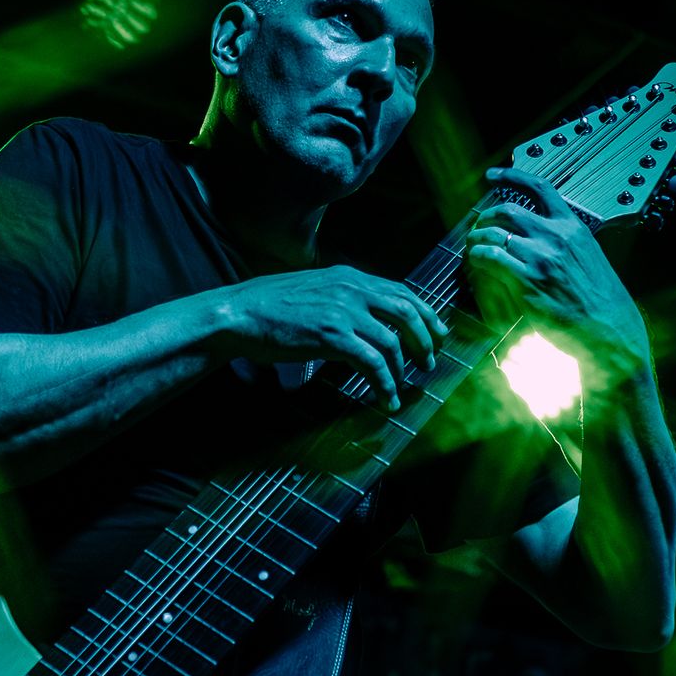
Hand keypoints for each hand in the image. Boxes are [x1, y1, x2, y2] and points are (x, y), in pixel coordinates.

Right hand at [223, 264, 447, 407]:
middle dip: (425, 340)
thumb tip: (363, 319)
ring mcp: (343, 312)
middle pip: (407, 312)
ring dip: (403, 368)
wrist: (239, 314)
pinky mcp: (333, 336)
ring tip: (402, 386)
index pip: (401, 290)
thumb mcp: (312, 291)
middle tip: (428, 362)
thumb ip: (341, 298)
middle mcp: (351, 289)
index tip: (436, 332)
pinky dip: (385, 384)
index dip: (425, 314)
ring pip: (393, 341)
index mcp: (348, 276)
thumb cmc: (268, 307)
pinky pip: (373, 363)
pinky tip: (386, 398)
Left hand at [463, 167, 651, 378]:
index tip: (493, 174)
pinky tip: (476, 264)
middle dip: (485, 217)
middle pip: (507, 210)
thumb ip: (565, 243)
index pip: (540, 187)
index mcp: (573, 227)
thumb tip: (539, 237)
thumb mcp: (589, 258)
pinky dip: (477, 258)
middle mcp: (556, 236)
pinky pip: (490, 258)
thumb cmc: (602, 301)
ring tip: (472, 249)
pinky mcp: (527, 280)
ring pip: (493, 233)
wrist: (611, 329)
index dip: (512, 176)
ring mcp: (541, 257)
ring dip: (476, 240)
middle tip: (476, 228)